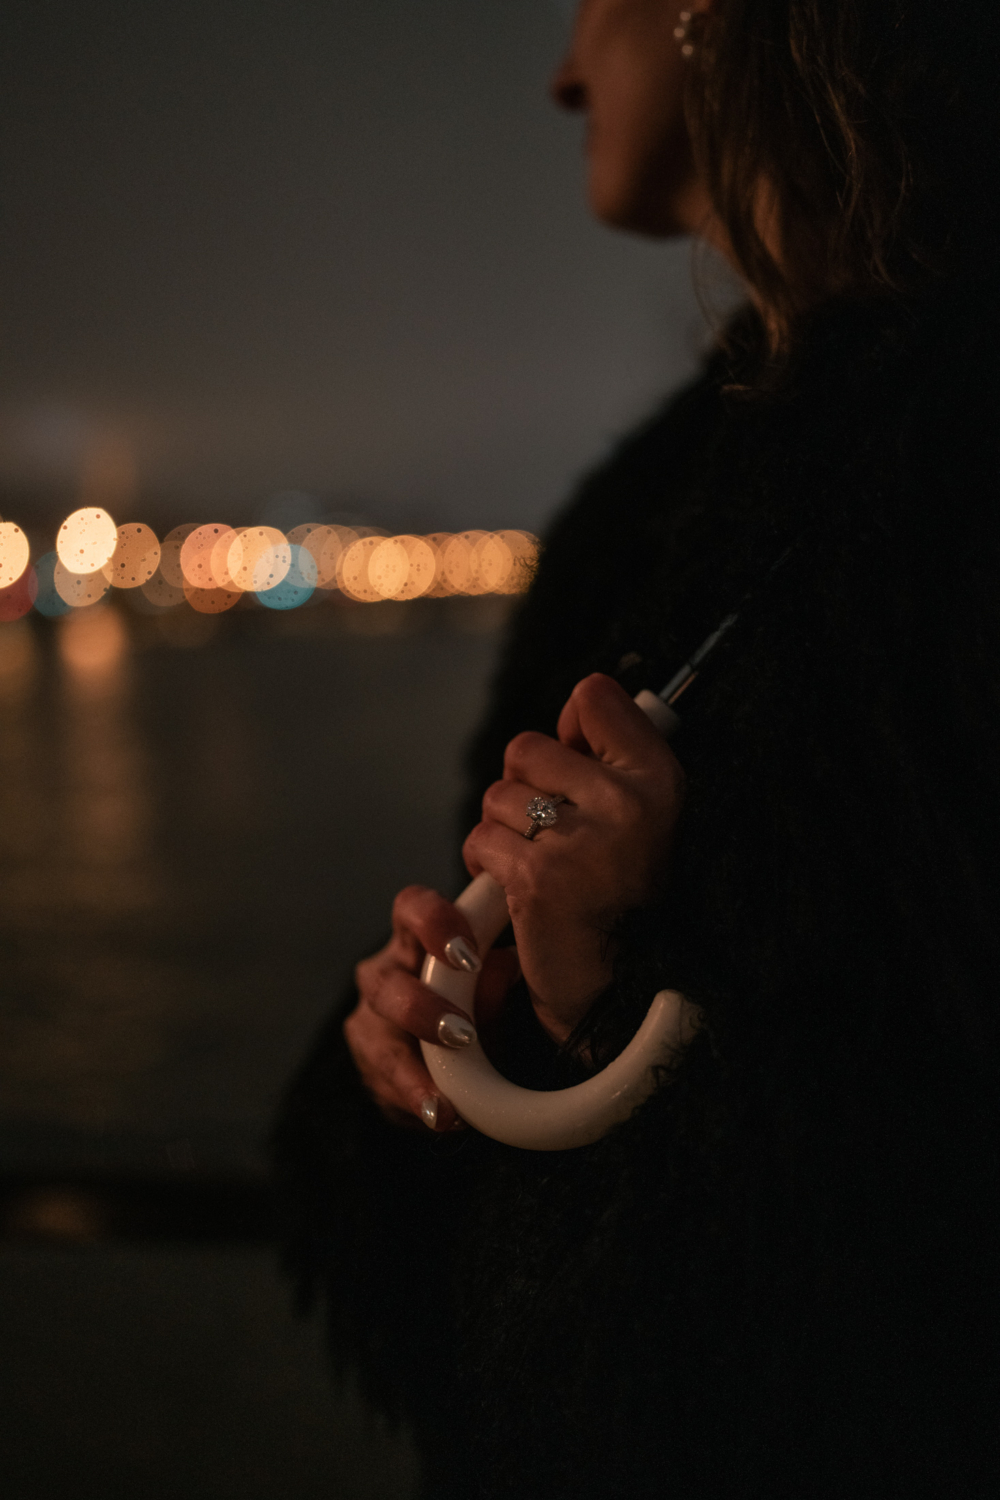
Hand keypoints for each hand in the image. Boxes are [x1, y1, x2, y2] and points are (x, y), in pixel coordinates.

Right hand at [344, 885, 519, 1131]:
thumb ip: (497, 982)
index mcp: (421, 937)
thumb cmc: (484, 1003)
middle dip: (421, 1010)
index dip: (434, 924)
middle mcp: (388, 970)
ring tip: (444, 1106)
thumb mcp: (498, 991)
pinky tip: (439, 1118)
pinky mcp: (366, 1058)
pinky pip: (381, 1082)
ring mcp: (369, 1016)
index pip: (413, 908)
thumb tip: (505, 966)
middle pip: (385, 981)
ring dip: (411, 1073)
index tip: (467, 955)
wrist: (458, 1054)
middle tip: (461, 1036)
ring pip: (374, 1038)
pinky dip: (412, 1100)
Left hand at [462, 673, 683, 1043]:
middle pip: (528, 747)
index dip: (569, 731)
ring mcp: (580, 840)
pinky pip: (481, 840)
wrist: (619, 995)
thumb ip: (611, 757)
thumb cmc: (624, 903)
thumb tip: (575, 703)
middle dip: (524, 790)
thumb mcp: (643, 821)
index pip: (593, 697)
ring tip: (541, 870)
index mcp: (660, 780)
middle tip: (554, 838)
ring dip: (503, 833)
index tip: (576, 772)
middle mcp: (627, 804)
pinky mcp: (536, 877)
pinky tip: (519, 893)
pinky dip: (487, 866)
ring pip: (497, 797)